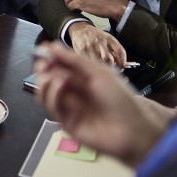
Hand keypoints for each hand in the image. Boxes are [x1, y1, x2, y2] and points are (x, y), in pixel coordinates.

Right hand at [34, 41, 165, 165]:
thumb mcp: (99, 72)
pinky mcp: (66, 123)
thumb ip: (75, 60)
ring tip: (57, 75)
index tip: (44, 48)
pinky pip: (53, 106)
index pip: (60, 66)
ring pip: (46, 93)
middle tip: (45, 63)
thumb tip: (53, 47)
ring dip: (47, 81)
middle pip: (49, 78)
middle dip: (44, 69)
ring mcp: (69, 108)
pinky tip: (61, 84)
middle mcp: (74, 92)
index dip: (51, 57)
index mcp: (83, 78)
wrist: (132, 129)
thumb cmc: (120, 98)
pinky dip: (53, 93)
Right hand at [67, 22, 126, 66]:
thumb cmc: (96, 36)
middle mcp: (100, 42)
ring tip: (100, 69)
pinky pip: (88, 62)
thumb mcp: (107, 38)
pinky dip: (91, 66)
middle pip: (109, 59)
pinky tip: (92, 65)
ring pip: (98, 62)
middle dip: (111, 67)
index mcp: (109, 39)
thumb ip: (114, 50)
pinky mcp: (81, 51)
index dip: (123, 62)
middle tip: (110, 70)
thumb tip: (120, 64)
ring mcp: (90, 46)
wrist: (80, 29)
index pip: (120, 51)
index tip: (122, 67)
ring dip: (101, 68)